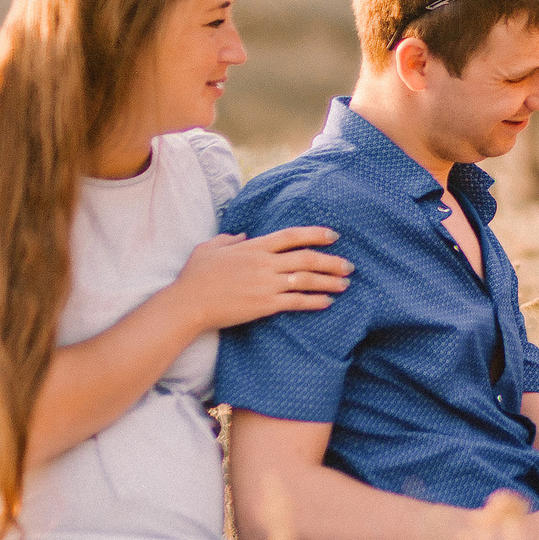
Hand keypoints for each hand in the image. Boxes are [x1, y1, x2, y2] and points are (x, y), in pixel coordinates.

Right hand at [175, 227, 350, 330]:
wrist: (189, 304)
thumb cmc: (195, 276)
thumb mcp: (210, 248)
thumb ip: (229, 239)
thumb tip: (242, 235)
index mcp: (254, 246)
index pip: (292, 236)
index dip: (315, 234)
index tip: (333, 235)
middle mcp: (264, 263)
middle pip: (307, 258)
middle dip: (332, 261)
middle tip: (349, 265)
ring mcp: (266, 284)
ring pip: (306, 280)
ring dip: (329, 282)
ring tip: (345, 284)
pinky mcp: (265, 305)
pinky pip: (297, 302)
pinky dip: (315, 301)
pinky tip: (327, 302)